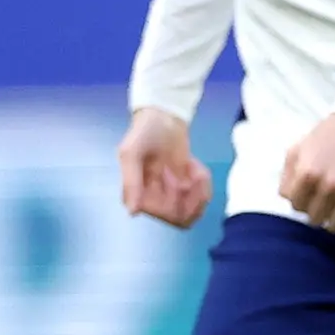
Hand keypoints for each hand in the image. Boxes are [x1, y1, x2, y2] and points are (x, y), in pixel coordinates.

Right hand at [118, 107, 214, 227]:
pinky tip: (195, 166)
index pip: (162, 214)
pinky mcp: (186, 190)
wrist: (162, 117)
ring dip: (200, 191)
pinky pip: (200, 200)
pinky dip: (204, 184)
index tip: (179, 176)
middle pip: (180, 217)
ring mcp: (171, 197)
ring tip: (195, 169)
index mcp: (137, 196)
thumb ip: (131, 182)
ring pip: (193, 213)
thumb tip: (132, 212)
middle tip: (194, 174)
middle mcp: (153, 200)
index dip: (177, 201)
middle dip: (193, 196)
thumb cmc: (144, 133)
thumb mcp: (131, 153)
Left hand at [278, 112, 334, 232]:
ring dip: (333, 218)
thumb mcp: (299, 149)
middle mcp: (329, 186)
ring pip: (334, 226)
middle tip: (323, 200)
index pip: (296, 205)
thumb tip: (287, 200)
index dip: (301, 200)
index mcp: (308, 173)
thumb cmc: (329, 136)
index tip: (308, 193)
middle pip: (314, 218)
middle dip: (316, 210)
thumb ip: (287, 176)